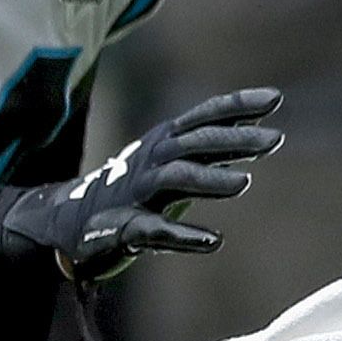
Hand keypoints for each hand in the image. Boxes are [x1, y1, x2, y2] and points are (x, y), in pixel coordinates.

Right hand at [0, 88, 284, 280]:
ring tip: (245, 183)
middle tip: (276, 140)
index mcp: (165, 141)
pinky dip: (184, 235)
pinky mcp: (126, 227)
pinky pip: (155, 230)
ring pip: (175, 179)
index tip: (275, 99)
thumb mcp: (171, 161)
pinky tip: (213, 241)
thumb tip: (257, 132)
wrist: (66, 221)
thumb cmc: (131, 189)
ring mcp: (138, 192)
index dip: (237, 106)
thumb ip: (210, 149)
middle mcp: (153, 160)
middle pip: (196, 144)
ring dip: (209, 180)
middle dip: (235, 140)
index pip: (204, 117)